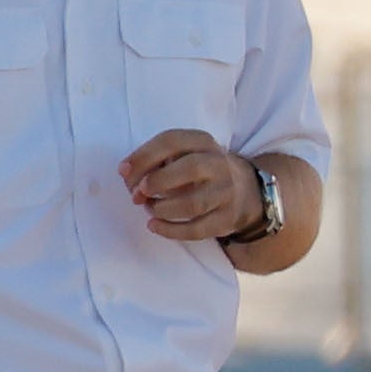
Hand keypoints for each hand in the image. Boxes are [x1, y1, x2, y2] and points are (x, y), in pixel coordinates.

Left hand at [124, 128, 265, 245]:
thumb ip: (156, 161)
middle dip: (156, 182)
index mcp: (203, 142)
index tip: (123, 172)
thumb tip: (126, 174)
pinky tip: (154, 226)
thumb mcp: (185, 154)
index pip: (172, 141)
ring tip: (149, 209)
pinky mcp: (227, 219)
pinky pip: (197, 230)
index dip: (143, 156)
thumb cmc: (201, 171)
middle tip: (137, 194)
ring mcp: (226, 192)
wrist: (247, 192)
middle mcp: (219, 164)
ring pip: (193, 203)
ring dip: (162, 208)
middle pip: (189, 168)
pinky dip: (170, 230)